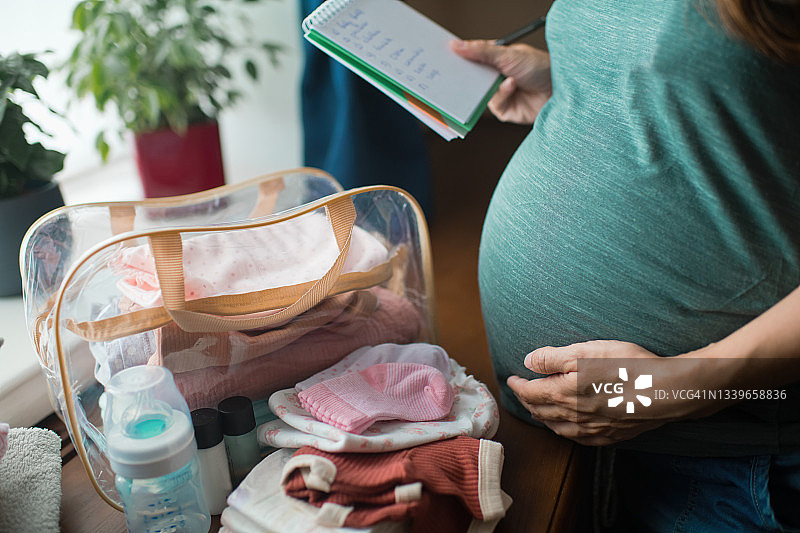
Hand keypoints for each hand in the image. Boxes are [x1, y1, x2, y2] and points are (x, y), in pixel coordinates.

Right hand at [450, 40, 551, 123]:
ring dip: (488, 87)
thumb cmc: (541, 67)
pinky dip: (501, 96)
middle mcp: (496, 77)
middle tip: (453, 75)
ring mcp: (500, 94)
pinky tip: (512, 87)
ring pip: (479, 95)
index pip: (471, 58)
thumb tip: (456, 45)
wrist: (561, 90)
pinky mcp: (506, 111)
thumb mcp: (508, 55)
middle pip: (472, 79)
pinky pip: (493, 106)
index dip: (459, 58)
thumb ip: (481, 51)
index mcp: (496, 59)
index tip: (444, 58)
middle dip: (465, 78)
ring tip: (500, 79)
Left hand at [507, 340, 711, 445]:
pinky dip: (564, 431)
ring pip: (556, 427)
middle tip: (521, 391)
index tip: (511, 378)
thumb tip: (528, 361)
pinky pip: (577, 438)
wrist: (666, 391)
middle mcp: (574, 415)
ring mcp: (591, 429)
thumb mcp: (587, 351)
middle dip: (526, 401)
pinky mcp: (609, 436)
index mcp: (564, 393)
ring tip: (537, 408)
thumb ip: (553, 357)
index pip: (530, 392)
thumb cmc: (627, 365)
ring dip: (542, 417)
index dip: (518, 385)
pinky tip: (566, 426)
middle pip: (540, 411)